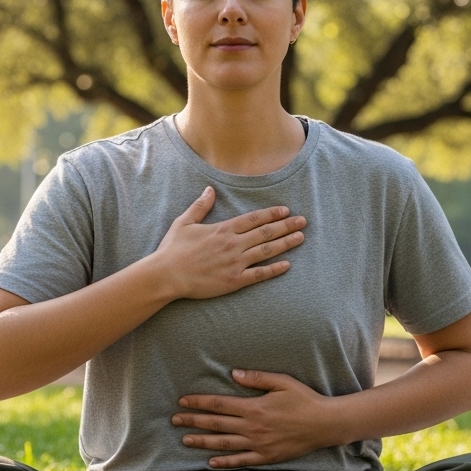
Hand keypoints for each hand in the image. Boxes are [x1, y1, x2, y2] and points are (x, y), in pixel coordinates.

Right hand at [153, 186, 306, 300]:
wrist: (167, 275)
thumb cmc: (173, 249)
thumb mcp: (184, 222)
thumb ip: (200, 206)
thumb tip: (209, 189)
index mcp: (223, 229)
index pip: (254, 219)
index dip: (272, 214)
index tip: (286, 211)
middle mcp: (233, 244)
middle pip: (266, 232)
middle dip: (286, 226)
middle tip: (303, 221)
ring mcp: (235, 263)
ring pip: (266, 251)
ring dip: (285, 243)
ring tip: (300, 238)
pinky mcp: (234, 280)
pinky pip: (259, 274)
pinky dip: (274, 269)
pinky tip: (287, 265)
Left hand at [172, 369, 341, 468]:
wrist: (325, 424)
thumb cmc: (305, 400)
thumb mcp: (282, 382)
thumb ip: (257, 378)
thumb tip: (234, 373)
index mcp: (254, 407)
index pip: (219, 405)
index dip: (199, 403)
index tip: (182, 401)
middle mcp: (252, 427)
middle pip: (216, 424)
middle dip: (193, 421)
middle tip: (175, 421)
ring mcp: (258, 444)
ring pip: (224, 444)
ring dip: (202, 442)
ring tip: (185, 440)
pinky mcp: (266, 457)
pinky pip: (241, 461)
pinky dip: (224, 463)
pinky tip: (210, 462)